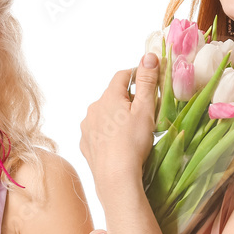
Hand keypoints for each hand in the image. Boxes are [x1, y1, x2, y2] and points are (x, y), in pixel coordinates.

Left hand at [79, 53, 159, 191]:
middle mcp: (93, 108)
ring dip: (116, 116)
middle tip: (144, 109)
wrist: (115, 177)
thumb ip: (147, 81)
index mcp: (109, 96)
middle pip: (112, 95)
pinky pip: (97, 132)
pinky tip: (118, 143)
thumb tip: (148, 56)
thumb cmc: (133, 142)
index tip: (148, 80)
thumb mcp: (145, 109)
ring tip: (131, 129)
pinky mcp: (85, 144)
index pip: (122, 75)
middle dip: (127, 98)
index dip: (136, 74)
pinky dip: (107, 132)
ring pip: (103, 114)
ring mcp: (87, 127)